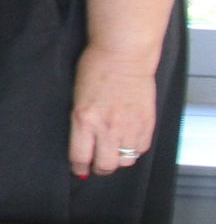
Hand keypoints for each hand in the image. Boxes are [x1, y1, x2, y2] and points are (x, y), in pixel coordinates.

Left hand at [68, 44, 158, 179]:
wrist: (123, 54)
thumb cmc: (95, 68)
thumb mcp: (77, 97)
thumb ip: (80, 122)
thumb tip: (82, 144)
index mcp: (84, 119)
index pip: (80, 156)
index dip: (78, 167)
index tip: (78, 169)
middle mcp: (107, 127)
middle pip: (105, 165)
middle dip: (98, 169)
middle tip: (95, 166)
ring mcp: (129, 126)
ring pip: (125, 161)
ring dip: (117, 160)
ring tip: (112, 154)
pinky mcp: (147, 123)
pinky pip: (141, 149)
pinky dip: (134, 150)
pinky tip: (127, 142)